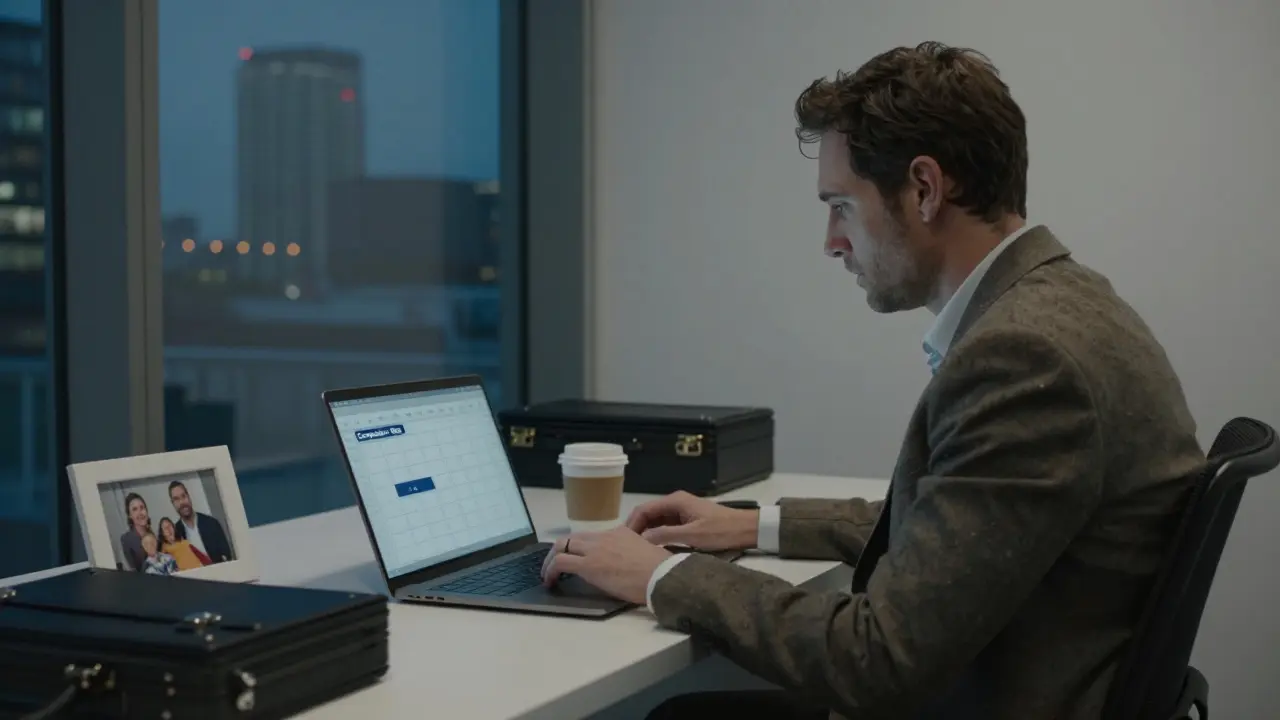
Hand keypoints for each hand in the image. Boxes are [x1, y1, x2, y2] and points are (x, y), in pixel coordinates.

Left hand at [540, 528, 672, 604]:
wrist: (661, 575)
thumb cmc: (659, 570)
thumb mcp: (644, 553)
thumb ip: (630, 552)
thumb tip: (622, 563)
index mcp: (619, 532)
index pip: (591, 537)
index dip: (579, 549)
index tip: (576, 559)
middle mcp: (604, 537)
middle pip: (572, 538)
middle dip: (559, 550)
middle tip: (554, 565)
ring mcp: (595, 549)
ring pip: (561, 546)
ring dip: (550, 560)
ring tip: (547, 575)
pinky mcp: (588, 565)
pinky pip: (560, 563)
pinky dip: (550, 571)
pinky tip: (550, 581)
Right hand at [626, 491, 758, 550]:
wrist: (745, 529)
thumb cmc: (721, 530)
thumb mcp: (692, 535)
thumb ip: (665, 535)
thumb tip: (642, 539)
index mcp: (675, 501)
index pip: (644, 509)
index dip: (631, 524)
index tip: (623, 540)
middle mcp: (675, 502)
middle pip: (648, 514)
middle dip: (637, 529)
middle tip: (627, 547)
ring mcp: (681, 511)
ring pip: (656, 521)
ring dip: (647, 533)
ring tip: (637, 550)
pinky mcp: (687, 520)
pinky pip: (666, 526)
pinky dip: (658, 535)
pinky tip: (653, 548)